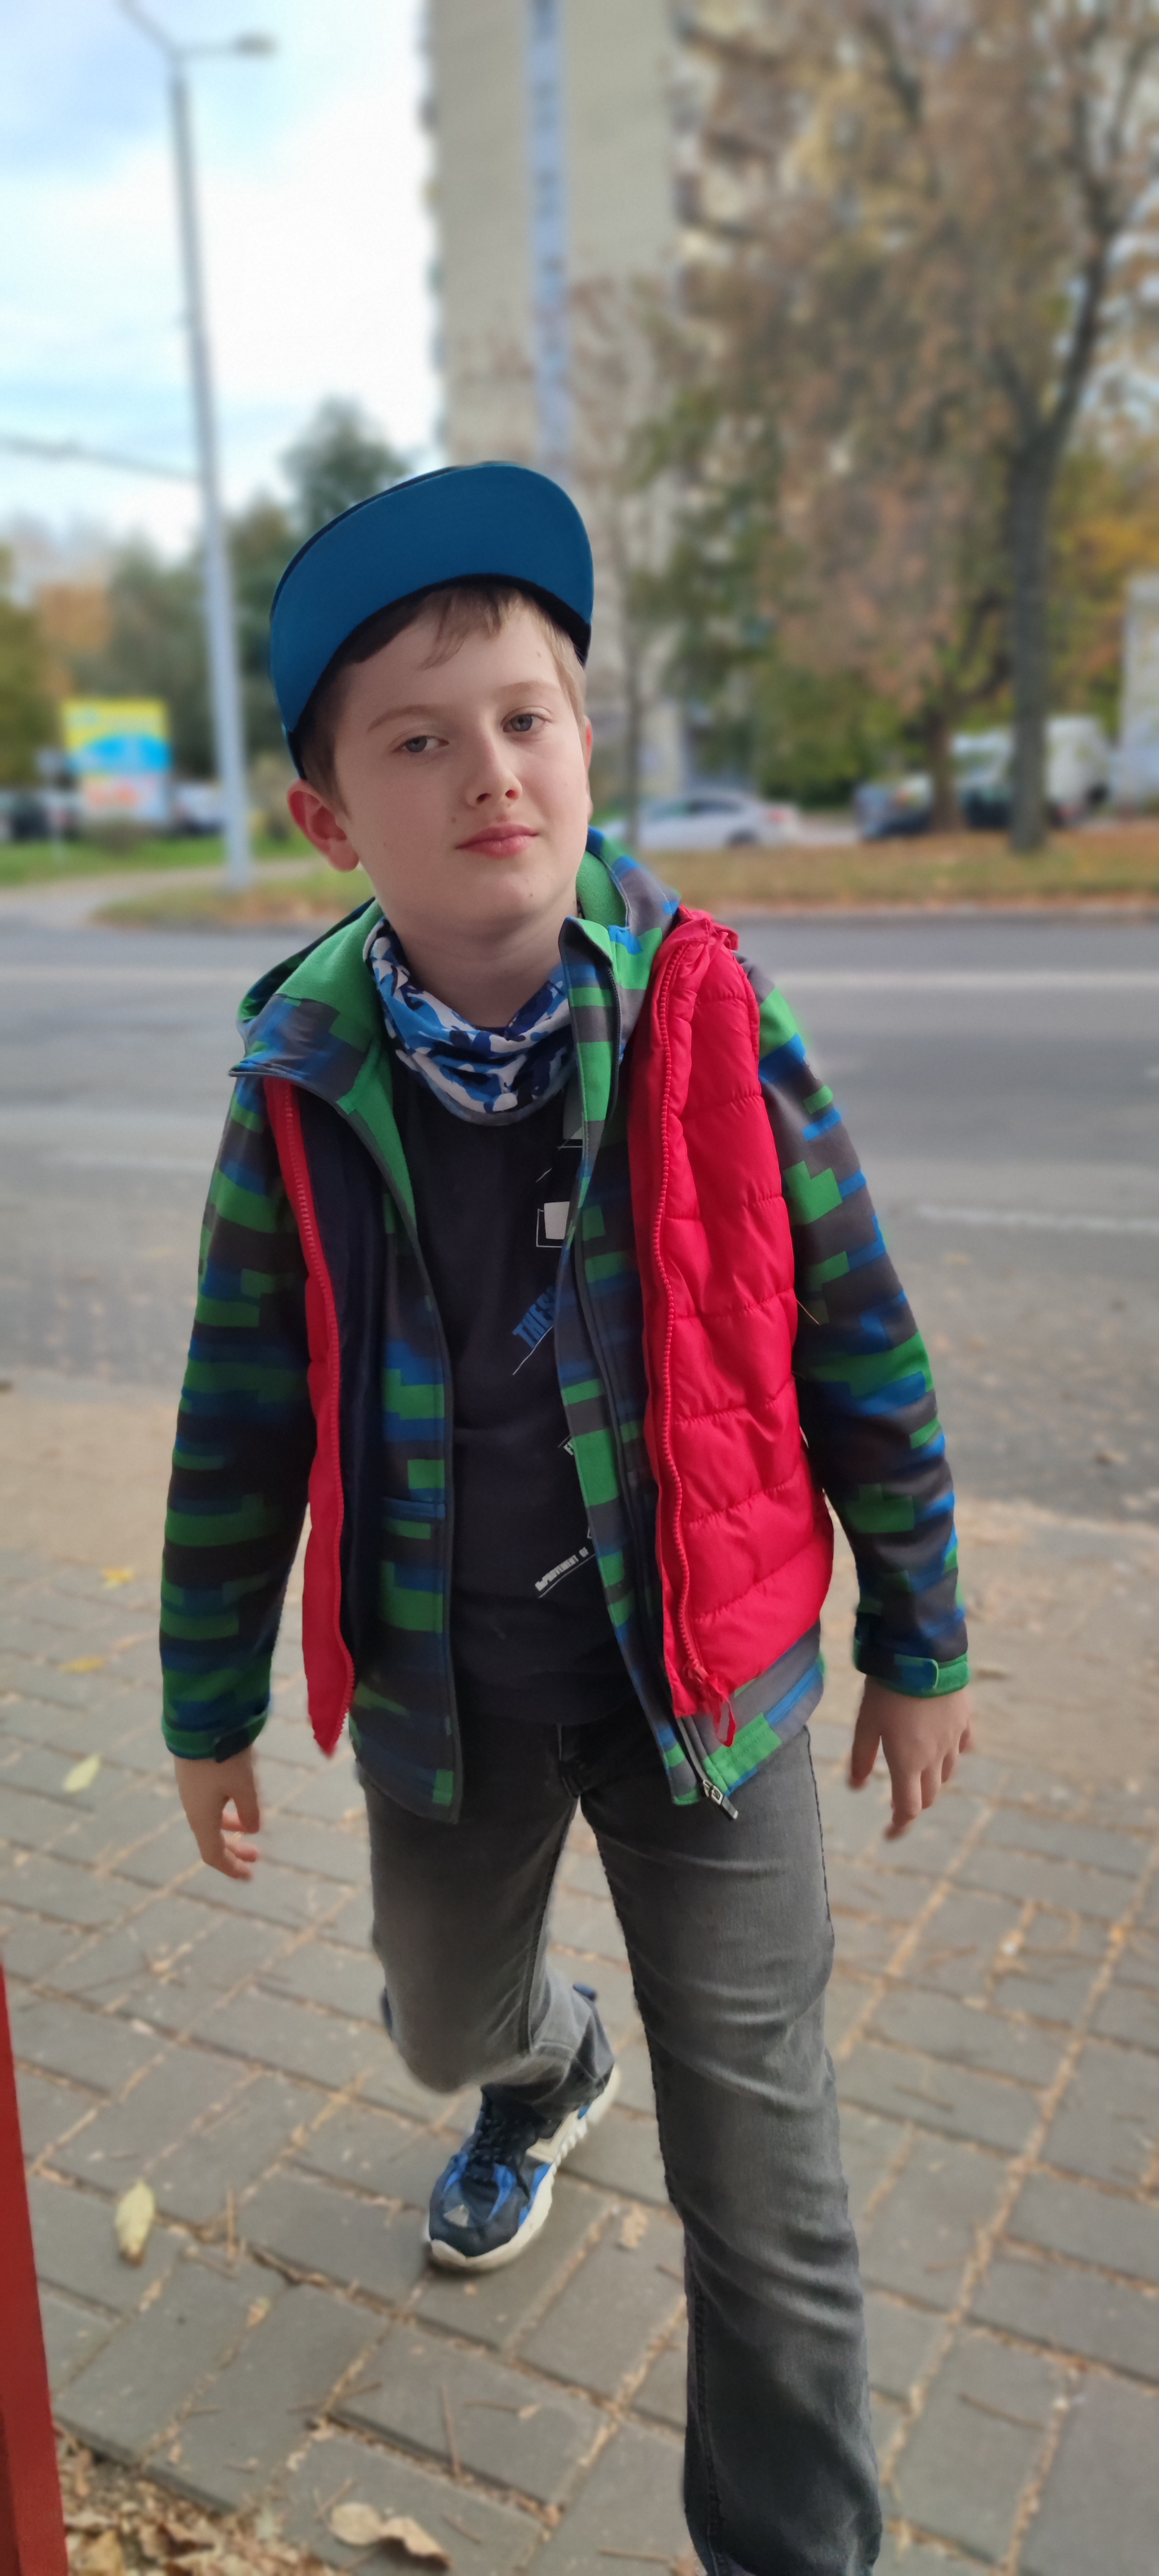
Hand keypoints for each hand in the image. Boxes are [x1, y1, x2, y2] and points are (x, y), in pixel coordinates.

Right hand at [174, 1748, 260, 1878]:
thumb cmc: (223, 1756)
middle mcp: (193, 1807)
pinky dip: (226, 1810)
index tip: (250, 1875)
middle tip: (256, 1856)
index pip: (214, 1854)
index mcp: (202, 1817)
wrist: (198, 1720)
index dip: (231, 1867)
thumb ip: (250, 1809)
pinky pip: (210, 1802)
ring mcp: (192, 1789)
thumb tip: (253, 1828)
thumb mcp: (245, 1785)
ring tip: (250, 1828)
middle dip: (234, 1850)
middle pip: (212, 1839)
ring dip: (232, 1827)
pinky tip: (241, 1798)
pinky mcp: (194, 1773)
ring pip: (211, 1819)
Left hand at [849, 1679, 973, 1839]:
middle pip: (930, 1794)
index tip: (889, 1834)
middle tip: (899, 1802)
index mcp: (909, 1763)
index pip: (909, 1808)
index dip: (900, 1825)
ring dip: (932, 1780)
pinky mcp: (964, 1720)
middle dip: (915, 1803)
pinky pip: (962, 1746)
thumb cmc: (887, 1691)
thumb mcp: (865, 1724)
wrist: (923, 1654)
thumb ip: (861, 1758)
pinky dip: (952, 1753)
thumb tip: (857, 1787)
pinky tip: (943, 1746)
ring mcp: (954, 1739)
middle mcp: (935, 1758)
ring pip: (947, 1772)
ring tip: (917, 1773)